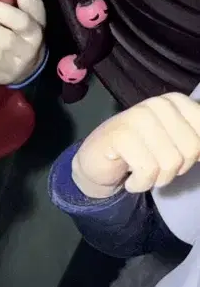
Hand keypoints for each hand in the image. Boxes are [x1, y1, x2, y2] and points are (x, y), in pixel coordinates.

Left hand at [0, 0, 45, 85]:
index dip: (5, 13)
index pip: (23, 23)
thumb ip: (29, 5)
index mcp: (34, 32)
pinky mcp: (2, 79)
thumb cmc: (23, 34)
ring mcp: (15, 68)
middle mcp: (27, 51)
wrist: (30, 65)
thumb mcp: (32, 18)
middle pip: (8, 41)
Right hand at [72, 93, 199, 198]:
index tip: (174, 155)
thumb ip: (196, 143)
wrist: (97, 160)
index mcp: (174, 102)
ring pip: (170, 162)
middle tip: (155, 164)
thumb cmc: (141, 153)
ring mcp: (136, 117)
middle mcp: (157, 104)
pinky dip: (140, 184)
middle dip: (176, 168)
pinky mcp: (119, 135)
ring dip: (157, 179)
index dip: (195, 154)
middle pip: (192, 149)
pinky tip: (130, 179)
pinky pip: (148, 170)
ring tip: (141, 171)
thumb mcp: (176, 146)